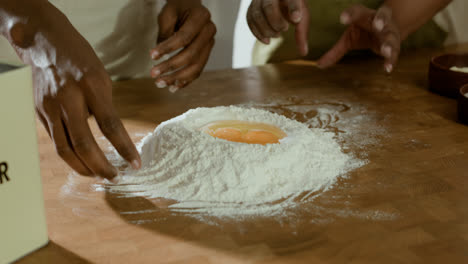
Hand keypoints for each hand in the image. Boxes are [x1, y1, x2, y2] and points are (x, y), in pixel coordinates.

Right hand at [15, 4, 140, 178]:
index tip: (135, 163)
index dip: (124, 148)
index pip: (110, 125)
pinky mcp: (39, 112)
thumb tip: (111, 133)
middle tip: (115, 176)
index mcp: (91, 86)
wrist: (44, 41)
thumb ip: (104, 105)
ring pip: (65, 148)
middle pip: (84, 143)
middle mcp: (69, 98)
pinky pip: (55, 140)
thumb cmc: (79, 57)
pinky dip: (69, 155)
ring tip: (98, 175)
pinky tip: (81, 162)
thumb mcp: (100, 76)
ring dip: (83, 168)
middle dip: (101, 166)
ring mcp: (50, 106)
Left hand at [150, 0, 215, 91]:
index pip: (184, 37)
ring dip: (177, 78)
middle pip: (191, 55)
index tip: (151, 56)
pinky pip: (198, 70)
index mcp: (201, 17)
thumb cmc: (177, 8)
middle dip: (171, 67)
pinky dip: (186, 81)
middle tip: (153, 74)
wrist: (190, 6)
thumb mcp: (168, 13)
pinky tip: (173, 87)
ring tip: (161, 84)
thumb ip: (165, 32)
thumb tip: (160, 56)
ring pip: (196, 67)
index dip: (168, 48)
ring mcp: (210, 44)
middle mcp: (209, 31)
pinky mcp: (207, 54)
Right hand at [246, 0, 308, 55]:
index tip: (296, 19)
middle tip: (284, 29)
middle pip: (268, 6)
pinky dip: (257, 33)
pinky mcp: (251, 7)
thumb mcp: (301, 16)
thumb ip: (301, 32)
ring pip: (256, 14)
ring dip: (266, 29)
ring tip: (277, 35)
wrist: (280, 0)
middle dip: (275, 22)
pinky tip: (267, 41)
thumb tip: (303, 53)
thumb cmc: (292, 7)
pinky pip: (249, 19)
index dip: (294, 9)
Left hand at [317, 5, 400, 72]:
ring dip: (389, 43)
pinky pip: (395, 53)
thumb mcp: (349, 39)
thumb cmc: (364, 32)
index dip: (351, 14)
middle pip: (382, 17)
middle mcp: (379, 21)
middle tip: (377, 25)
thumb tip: (318, 65)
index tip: (341, 19)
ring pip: (391, 36)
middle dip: (381, 20)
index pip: (358, 11)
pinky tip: (388, 69)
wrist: (388, 31)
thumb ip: (335, 51)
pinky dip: (391, 60)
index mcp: (365, 16)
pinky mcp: (395, 45)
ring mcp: (389, 32)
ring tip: (385, 50)